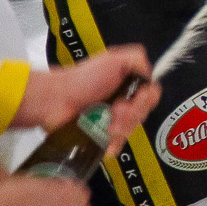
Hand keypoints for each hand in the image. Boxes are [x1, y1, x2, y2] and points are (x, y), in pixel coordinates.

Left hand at [14, 45, 157, 134]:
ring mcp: (112, 121)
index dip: (147, 99)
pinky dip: (114, 146)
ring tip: (107, 127)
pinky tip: (108, 146)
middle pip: (143, 114)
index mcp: (128, 84)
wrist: (55, 101)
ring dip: (122, 130)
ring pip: (131, 131)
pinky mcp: (101, 138)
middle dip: (132, 115)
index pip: (151, 94)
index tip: (135, 99)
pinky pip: (116, 145)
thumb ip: (138, 59)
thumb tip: (151, 76)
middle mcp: (123, 102)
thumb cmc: (83, 79)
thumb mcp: (114, 59)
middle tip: (116, 111)